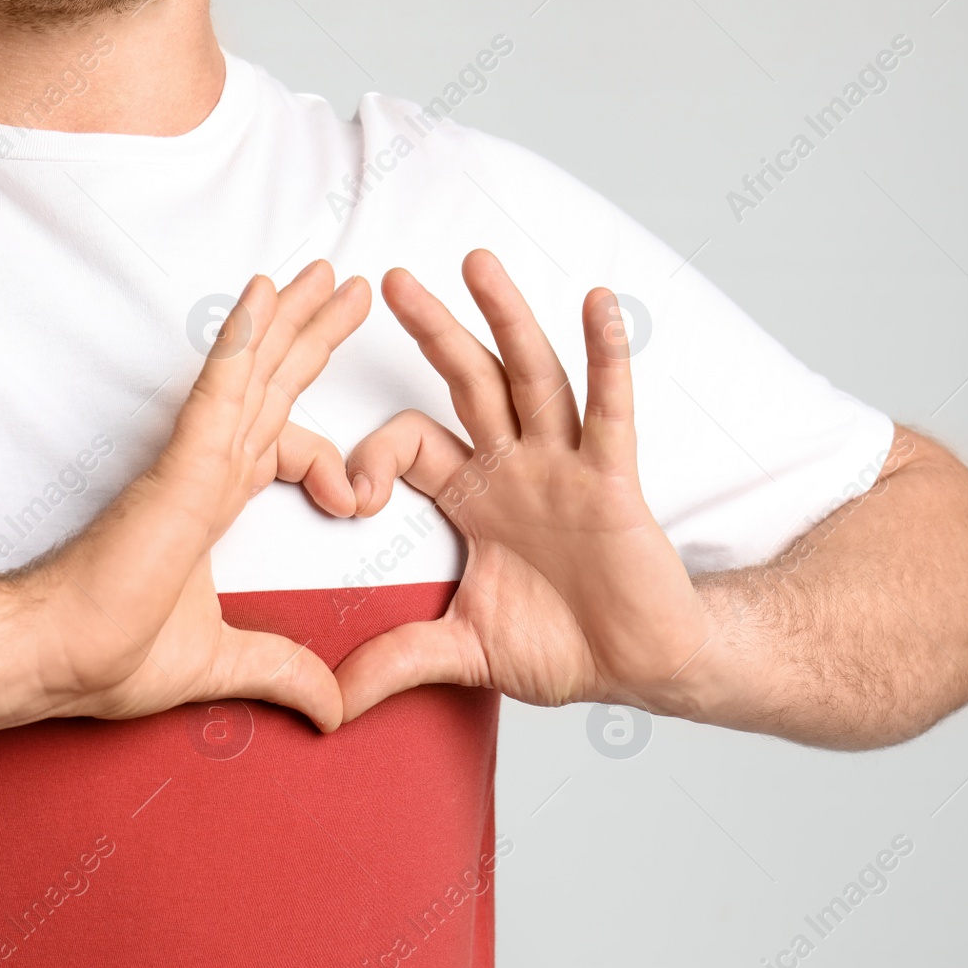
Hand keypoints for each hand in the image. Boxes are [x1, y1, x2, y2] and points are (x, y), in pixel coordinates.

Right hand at [27, 260, 369, 731]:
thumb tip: (335, 709)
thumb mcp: (226, 664)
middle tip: (346, 288)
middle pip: (273, 386)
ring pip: (252, 371)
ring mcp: (193, 461)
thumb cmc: (109, 654)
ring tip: (325, 273)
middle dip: (310, 335)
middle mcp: (206, 470)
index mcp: (213, 503)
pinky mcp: (179, 465)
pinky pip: (218, 388)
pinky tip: (265, 293)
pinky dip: (243, 339)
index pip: (282, 448)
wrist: (56, 657)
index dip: (330, 461)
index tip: (360, 501)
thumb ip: (284, 673)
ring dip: (289, 318)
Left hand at [335, 250, 726, 722]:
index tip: (349, 498)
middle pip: (467, 382)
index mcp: (474, 497)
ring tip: (476, 262)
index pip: (410, 445)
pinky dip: (606, 357)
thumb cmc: (562, 647)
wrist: (640, 667)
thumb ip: (396, 662)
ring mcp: (566, 466)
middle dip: (431, 330)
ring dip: (505, 318)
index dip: (372, 458)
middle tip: (388, 279)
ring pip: (532, 377)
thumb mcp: (463, 652)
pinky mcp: (613, 479)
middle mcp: (517, 467)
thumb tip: (328, 705)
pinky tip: (597, 304)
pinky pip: (609, 409)